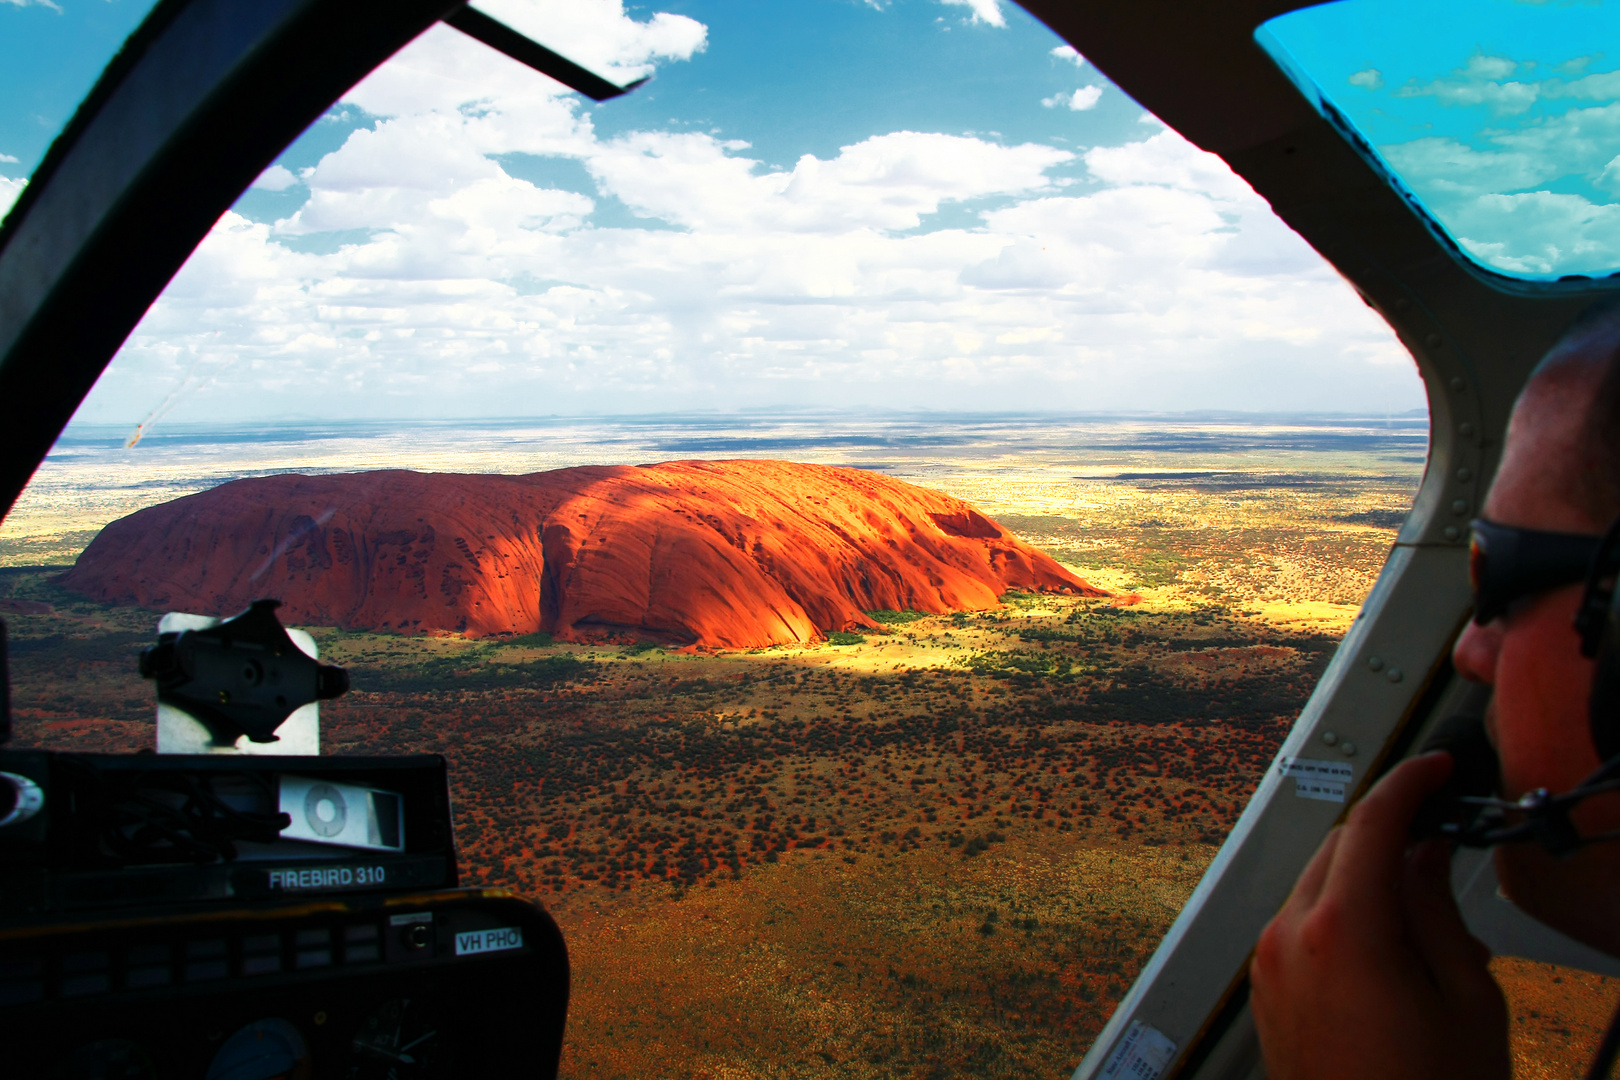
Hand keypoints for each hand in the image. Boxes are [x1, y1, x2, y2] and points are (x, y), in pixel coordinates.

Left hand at [1250, 752, 1508, 1079]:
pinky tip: (1387, 952)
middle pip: (1336, 848)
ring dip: (1363, 880)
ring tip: (1425, 923)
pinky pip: (1300, 924)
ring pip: (1315, 884)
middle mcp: (1289, 937)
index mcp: (1342, 931)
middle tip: (1441, 845)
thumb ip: (1439, 912)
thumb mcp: (1467, 1001)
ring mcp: (1268, 964)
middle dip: (1387, 836)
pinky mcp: (1264, 989)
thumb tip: (1423, 855)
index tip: (1435, 770)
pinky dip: (1339, 914)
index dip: (1408, 783)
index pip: (1371, 823)